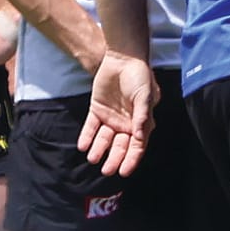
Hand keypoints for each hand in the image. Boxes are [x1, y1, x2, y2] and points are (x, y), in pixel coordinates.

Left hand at [78, 52, 157, 176]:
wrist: (122, 59)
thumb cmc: (140, 76)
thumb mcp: (146, 96)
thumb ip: (143, 116)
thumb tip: (140, 136)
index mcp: (141, 122)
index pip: (137, 145)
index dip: (132, 159)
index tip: (124, 172)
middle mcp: (126, 123)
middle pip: (120, 145)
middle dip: (114, 159)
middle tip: (107, 170)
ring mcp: (111, 117)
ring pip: (104, 139)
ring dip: (99, 149)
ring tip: (93, 158)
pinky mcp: (97, 110)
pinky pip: (91, 127)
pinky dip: (87, 136)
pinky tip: (83, 146)